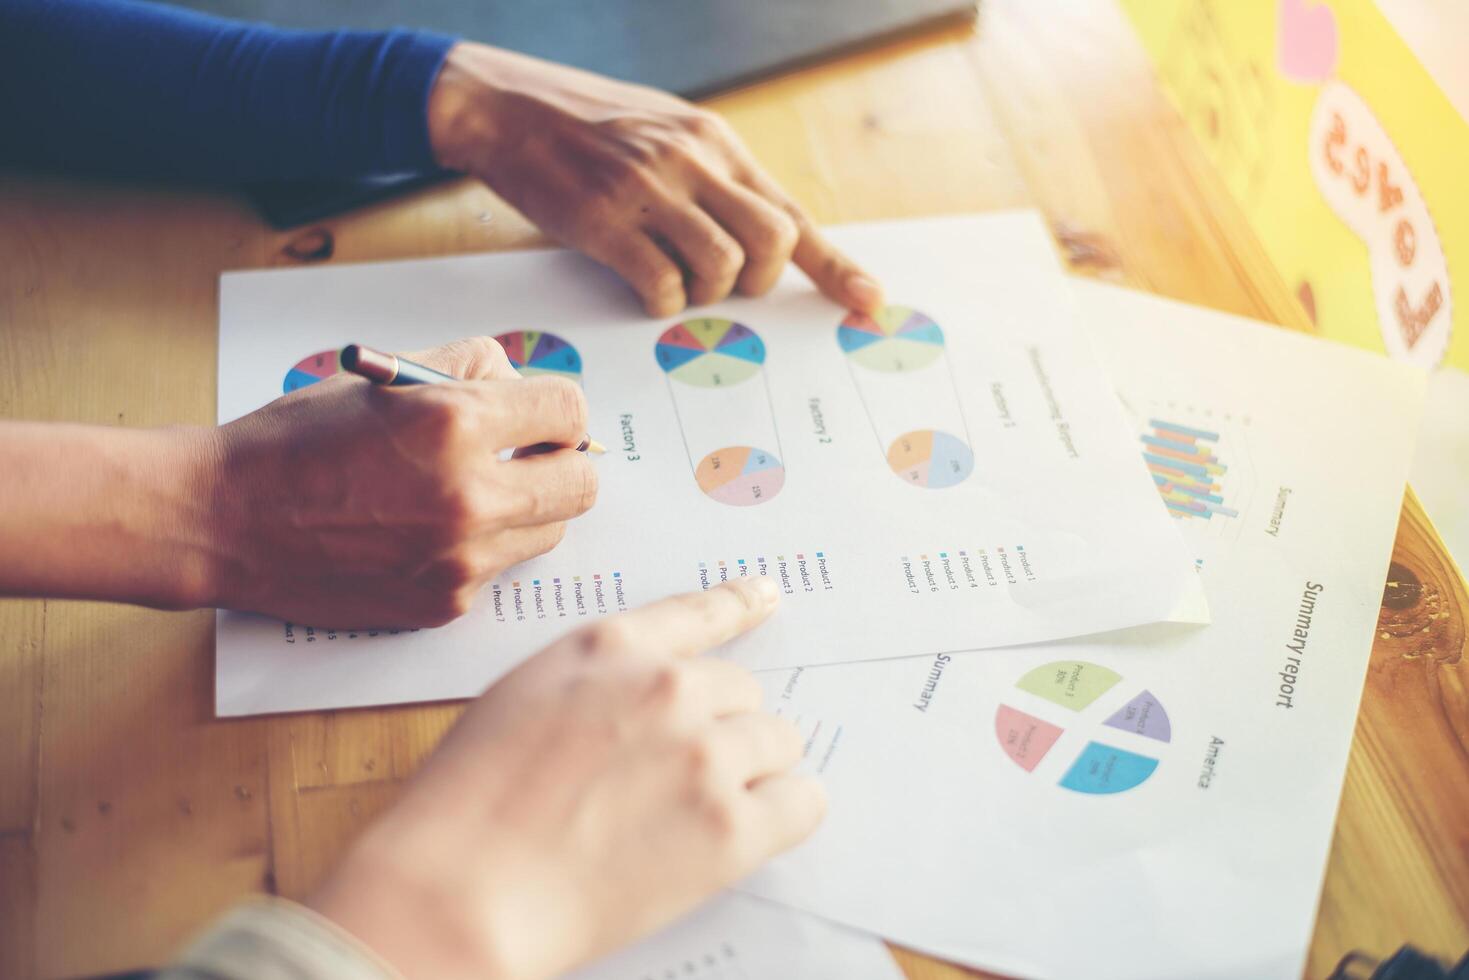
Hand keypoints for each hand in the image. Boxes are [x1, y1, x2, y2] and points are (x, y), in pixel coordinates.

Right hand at [209, 337, 596, 627]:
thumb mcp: (385, 377)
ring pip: (548, 531)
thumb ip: (469, 367)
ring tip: (466, 493)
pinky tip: (427, 532)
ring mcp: (460, 559)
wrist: (224, 520)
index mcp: (454, 422)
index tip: (537, 416)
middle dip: (559, 462)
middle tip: (524, 456)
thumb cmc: (298, 440)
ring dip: (525, 508)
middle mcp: (468, 496)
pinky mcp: (444, 604)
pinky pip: (499, 569)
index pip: (569, 412)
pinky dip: (481, 549)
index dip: (554, 409)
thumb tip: (525, 384)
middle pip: (581, 483)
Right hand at [309, 578, 824, 979]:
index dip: (740, 605)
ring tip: (693, 815)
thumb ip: (596, 684)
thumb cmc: (466, 806)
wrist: (458, 892)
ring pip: (778, 743)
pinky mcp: (730, 828)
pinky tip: (749, 833)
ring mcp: (705, 756)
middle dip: (721, 729)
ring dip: (751, 773)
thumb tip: (645, 701)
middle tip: (678, 778)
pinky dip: (784, 814)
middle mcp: (668, 689)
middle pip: (743, 692)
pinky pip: (801, 803)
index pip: (698, 614)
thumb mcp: (522, 698)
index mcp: (611, 648)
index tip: (767, 596)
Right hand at [427, 42, 884, 317]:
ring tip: (674, 282)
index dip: (836, 266)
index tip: (870, 303)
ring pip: (723, 266)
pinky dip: (661, 301)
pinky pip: (662, 282)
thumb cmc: (588, 128)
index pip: (792, 212)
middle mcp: (693, 161)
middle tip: (726, 286)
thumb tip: (760, 238)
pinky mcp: (605, 219)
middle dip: (759, 283)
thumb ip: (714, 180)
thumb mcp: (667, 135)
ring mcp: (649, 189)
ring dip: (707, 295)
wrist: (507, 106)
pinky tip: (642, 288)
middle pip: (772, 241)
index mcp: (716, 142)